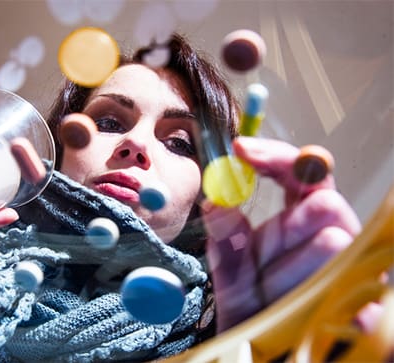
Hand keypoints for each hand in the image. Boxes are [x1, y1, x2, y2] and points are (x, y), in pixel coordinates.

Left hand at [201, 137, 360, 330]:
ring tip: (265, 295)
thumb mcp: (229, 270)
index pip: (302, 172)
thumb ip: (225, 238)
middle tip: (262, 253)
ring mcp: (350, 266)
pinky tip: (295, 315)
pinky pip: (349, 295)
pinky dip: (312, 302)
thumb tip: (216, 203)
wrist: (261, 347)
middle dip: (287, 227)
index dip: (275, 157)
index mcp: (299, 218)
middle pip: (327, 204)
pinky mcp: (364, 305)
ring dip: (285, 273)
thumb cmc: (249, 301)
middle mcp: (330, 234)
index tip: (241, 150)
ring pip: (334, 242)